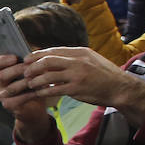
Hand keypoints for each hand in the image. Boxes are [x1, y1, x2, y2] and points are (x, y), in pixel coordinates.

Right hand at [0, 52, 51, 139]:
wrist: (37, 102)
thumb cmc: (34, 81)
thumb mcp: (31, 68)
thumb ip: (27, 59)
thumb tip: (30, 50)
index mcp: (1, 71)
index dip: (2, 60)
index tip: (15, 57)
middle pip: (1, 75)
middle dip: (17, 70)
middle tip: (30, 67)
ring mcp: (2, 94)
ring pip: (10, 88)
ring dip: (25, 82)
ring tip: (37, 79)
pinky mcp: (8, 105)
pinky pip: (15, 100)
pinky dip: (28, 95)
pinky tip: (38, 91)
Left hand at [19, 47, 144, 123]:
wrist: (120, 88)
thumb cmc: (103, 74)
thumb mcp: (90, 60)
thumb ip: (73, 58)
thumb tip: (54, 57)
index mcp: (80, 52)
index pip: (53, 50)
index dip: (37, 55)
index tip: (26, 59)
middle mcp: (78, 61)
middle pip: (47, 60)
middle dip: (32, 66)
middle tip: (24, 72)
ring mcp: (77, 75)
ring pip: (48, 76)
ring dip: (35, 80)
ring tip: (29, 84)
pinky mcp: (76, 88)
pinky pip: (53, 90)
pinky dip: (43, 91)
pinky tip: (38, 93)